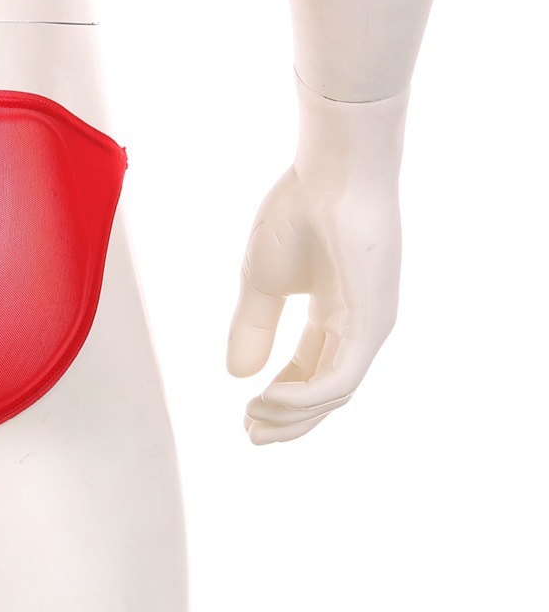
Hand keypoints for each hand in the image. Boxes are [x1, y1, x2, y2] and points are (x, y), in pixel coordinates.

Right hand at [226, 84, 406, 443]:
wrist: (331, 175)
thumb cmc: (299, 214)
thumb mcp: (261, 281)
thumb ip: (252, 327)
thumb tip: (238, 376)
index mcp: (334, 313)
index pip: (310, 371)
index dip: (277, 399)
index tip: (245, 416)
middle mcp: (358, 326)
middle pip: (325, 392)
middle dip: (287, 420)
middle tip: (251, 436)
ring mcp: (369, 327)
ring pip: (334, 394)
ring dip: (291, 415)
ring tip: (254, 419)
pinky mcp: (372, 324)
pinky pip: (340, 379)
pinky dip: (303, 398)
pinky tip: (269, 399)